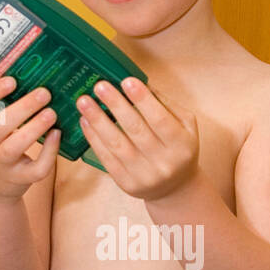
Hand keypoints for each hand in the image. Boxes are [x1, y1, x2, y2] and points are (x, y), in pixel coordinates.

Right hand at [0, 74, 59, 200]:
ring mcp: (2, 163)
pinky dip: (48, 153)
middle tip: (44, 93)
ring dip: (34, 128)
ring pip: (14, 147)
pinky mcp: (21, 178)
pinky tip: (57, 135)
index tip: (12, 80)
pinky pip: (36, 169)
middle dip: (22, 108)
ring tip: (51, 113)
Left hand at [75, 77, 199, 200]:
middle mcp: (164, 162)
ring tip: (84, 102)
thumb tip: (140, 83)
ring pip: (117, 145)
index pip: (160, 119)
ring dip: (98, 121)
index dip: (143, 100)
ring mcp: (144, 175)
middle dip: (116, 105)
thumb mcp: (185, 126)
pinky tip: (86, 122)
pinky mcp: (127, 184)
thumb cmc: (178, 148)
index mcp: (181, 145)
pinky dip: (94, 139)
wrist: (175, 188)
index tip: (126, 81)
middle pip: (135, 130)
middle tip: (99, 86)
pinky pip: (107, 159)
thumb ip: (165, 104)